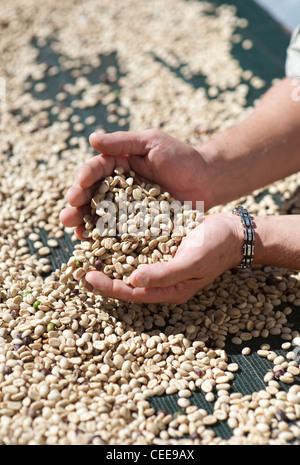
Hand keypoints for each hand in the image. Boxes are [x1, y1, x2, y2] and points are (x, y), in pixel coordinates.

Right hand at [60, 129, 214, 238]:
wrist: (206, 180)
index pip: (96, 170)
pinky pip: (118, 232)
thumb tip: (92, 138)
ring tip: (74, 230)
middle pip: (91, 196)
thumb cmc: (180, 157)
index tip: (79, 184)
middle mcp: (117, 187)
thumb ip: (123, 142)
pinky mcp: (137, 225)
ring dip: (84, 224)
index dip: (85, 178)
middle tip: (68, 215)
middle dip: (77, 206)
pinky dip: (104, 238)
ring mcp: (126, 208)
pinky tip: (93, 244)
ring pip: (100, 216)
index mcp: (117, 165)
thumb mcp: (152, 142)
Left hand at [84, 213, 242, 303]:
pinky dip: (121, 242)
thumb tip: (133, 281)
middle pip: (125, 281)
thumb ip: (164, 274)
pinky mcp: (161, 245)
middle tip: (79, 267)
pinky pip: (137, 247)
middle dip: (102, 276)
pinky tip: (107, 231)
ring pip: (128, 263)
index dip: (108, 287)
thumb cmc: (216, 248)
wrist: (232, 231)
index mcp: (168, 289)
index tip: (87, 277)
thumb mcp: (192, 262)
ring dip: (108, 258)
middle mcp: (161, 278)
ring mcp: (160, 261)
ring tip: (87, 249)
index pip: (131, 293)